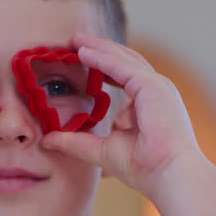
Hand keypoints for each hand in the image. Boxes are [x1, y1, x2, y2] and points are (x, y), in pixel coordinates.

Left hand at [40, 33, 203, 201]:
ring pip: (124, 59)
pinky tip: (84, 53)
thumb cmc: (145, 169)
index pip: (125, 75)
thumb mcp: (102, 150)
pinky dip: (103, 58)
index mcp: (149, 103)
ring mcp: (157, 86)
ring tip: (76, 40)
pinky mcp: (153, 87)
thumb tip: (48, 140)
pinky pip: (123, 67)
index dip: (103, 65)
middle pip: (125, 61)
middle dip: (100, 49)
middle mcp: (156, 90)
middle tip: (76, 40)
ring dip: (98, 48)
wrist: (168, 175)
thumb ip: (76, 142)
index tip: (82, 58)